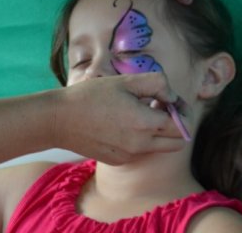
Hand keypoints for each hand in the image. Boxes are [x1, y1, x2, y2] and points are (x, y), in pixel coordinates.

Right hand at [51, 72, 187, 164]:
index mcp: (145, 122)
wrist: (58, 120)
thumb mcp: (125, 81)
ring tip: (137, 112)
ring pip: (158, 147)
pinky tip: (120, 123)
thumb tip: (171, 96)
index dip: (182, 111)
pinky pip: (139, 150)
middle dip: (176, 125)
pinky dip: (139, 138)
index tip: (170, 100)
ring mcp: (129, 155)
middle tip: (161, 107)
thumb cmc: (90, 96)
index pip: (182, 125)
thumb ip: (156, 84)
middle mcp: (141, 144)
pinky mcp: (118, 160)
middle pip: (177, 142)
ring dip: (157, 131)